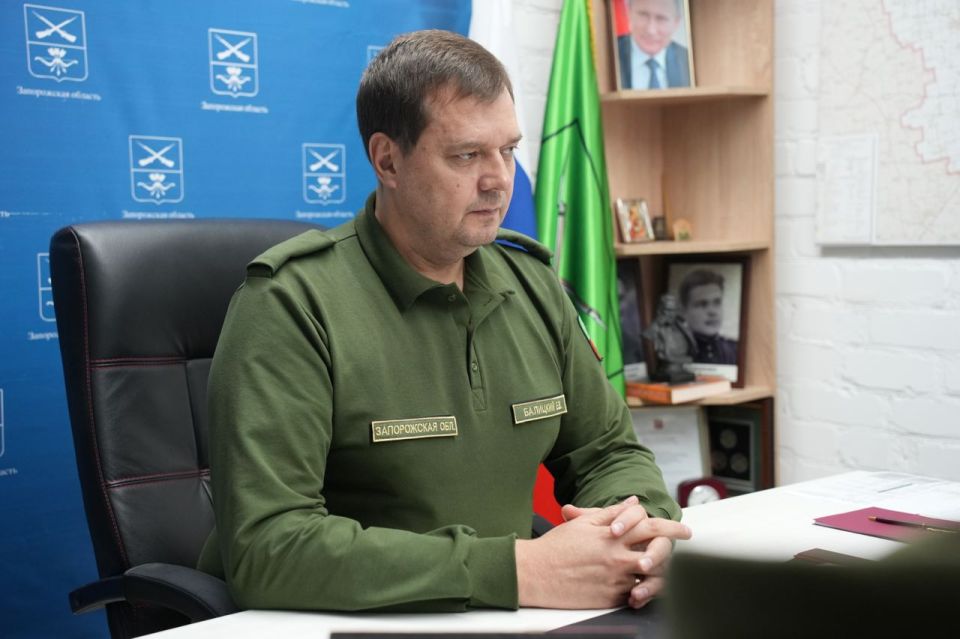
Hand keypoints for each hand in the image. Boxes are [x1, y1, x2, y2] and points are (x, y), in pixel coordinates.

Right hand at [515, 497, 690, 608]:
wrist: (535, 573)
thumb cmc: (556, 547)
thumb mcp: (584, 523)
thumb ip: (612, 512)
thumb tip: (632, 502)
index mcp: (613, 537)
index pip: (652, 528)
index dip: (673, 528)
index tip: (684, 530)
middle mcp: (617, 559)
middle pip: (659, 554)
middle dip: (674, 552)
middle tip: (683, 551)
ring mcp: (615, 581)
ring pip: (651, 578)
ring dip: (660, 574)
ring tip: (663, 570)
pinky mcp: (609, 600)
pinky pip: (635, 595)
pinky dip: (641, 590)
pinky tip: (641, 587)